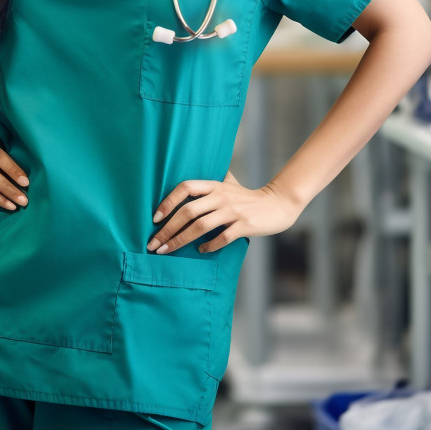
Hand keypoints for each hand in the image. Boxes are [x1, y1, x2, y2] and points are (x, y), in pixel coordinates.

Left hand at [147, 170, 301, 254]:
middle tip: (153, 244)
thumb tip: (190, 178)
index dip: (168, 201)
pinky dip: (209, 245)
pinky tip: (201, 251)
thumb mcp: (229, 183)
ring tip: (167, 251)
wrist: (277, 205)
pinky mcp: (244, 225)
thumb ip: (212, 181)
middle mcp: (221, 196)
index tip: (155, 218)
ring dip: (180, 240)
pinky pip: (222, 237)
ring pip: (200, 226)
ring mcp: (232, 211)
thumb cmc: (248, 197)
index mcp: (214, 185)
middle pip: (188, 211)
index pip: (185, 187)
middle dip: (167, 229)